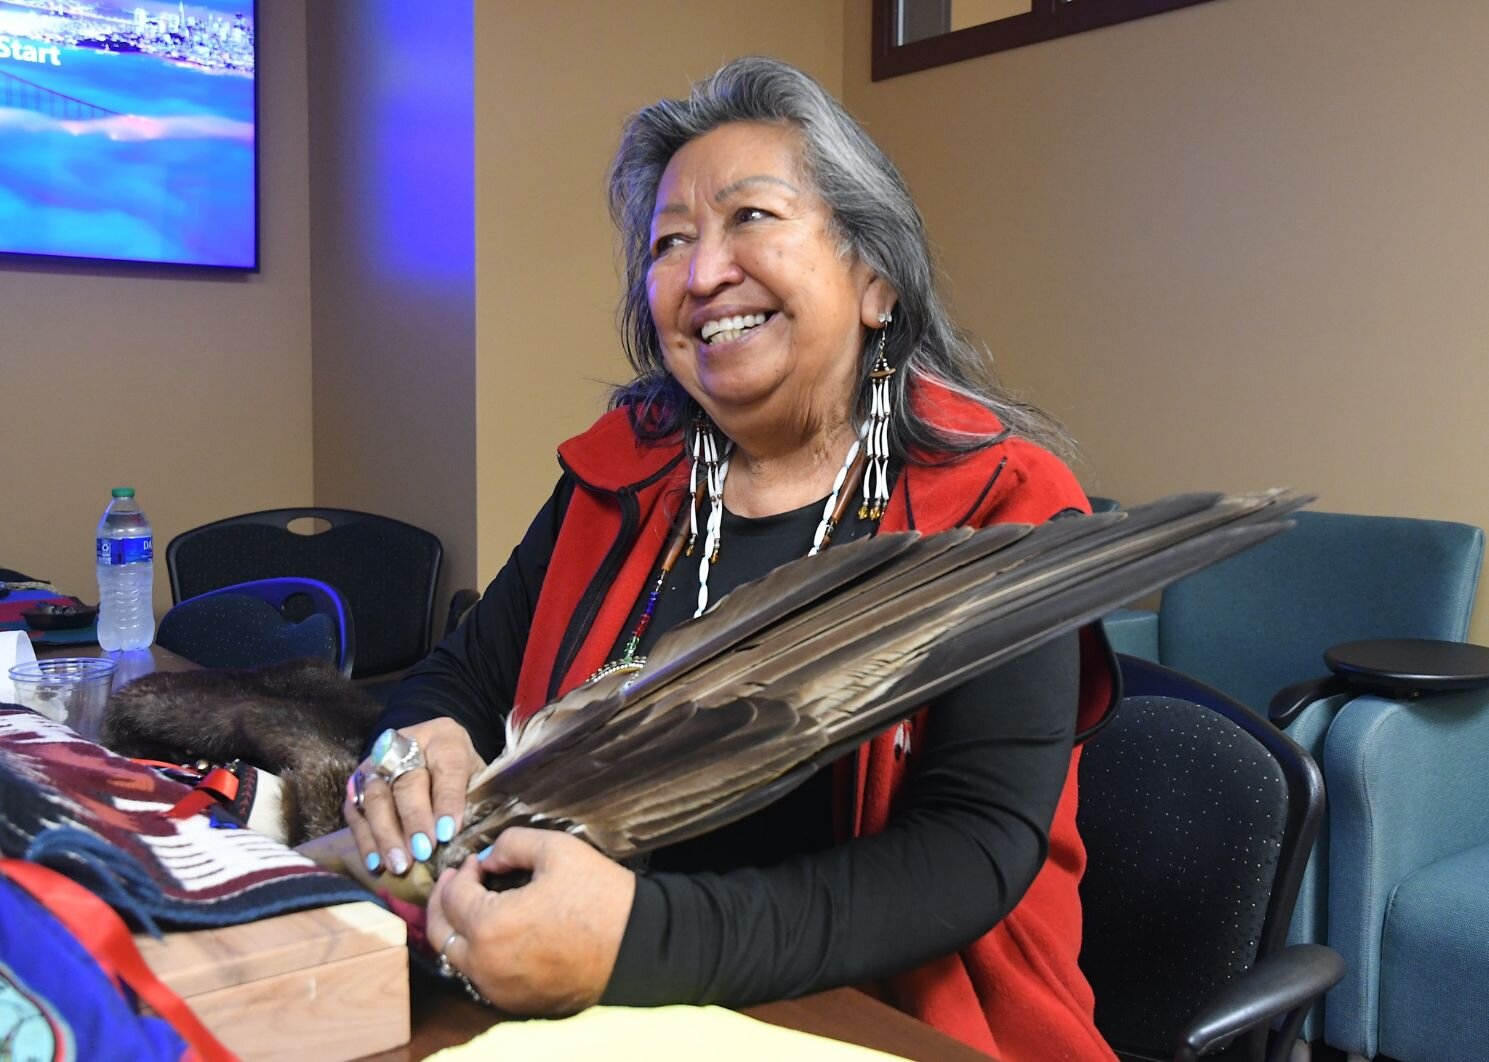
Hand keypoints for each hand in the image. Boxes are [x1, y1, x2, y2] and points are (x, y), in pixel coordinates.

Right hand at [344, 718, 481, 875]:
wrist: (430, 757)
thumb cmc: (459, 775)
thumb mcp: (475, 778)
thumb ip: (473, 801)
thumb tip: (470, 841)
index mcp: (445, 740)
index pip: (447, 768)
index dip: (447, 801)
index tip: (447, 833)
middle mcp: (407, 745)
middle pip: (407, 782)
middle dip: (414, 820)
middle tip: (422, 852)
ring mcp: (377, 763)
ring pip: (376, 797)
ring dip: (387, 835)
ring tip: (399, 864)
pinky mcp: (356, 783)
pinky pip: (356, 813)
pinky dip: (365, 840)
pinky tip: (376, 863)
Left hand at [427, 827, 635, 1014]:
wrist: (638, 947)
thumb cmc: (600, 896)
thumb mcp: (557, 850)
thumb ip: (511, 844)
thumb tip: (487, 858)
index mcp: (490, 926)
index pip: (453, 895)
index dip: (461, 871)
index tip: (477, 860)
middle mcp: (485, 965)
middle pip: (440, 933)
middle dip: (443, 901)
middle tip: (456, 880)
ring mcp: (498, 989)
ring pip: (455, 958)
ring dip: (457, 927)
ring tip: (473, 903)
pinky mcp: (515, 1002)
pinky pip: (479, 975)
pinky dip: (476, 951)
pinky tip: (494, 931)